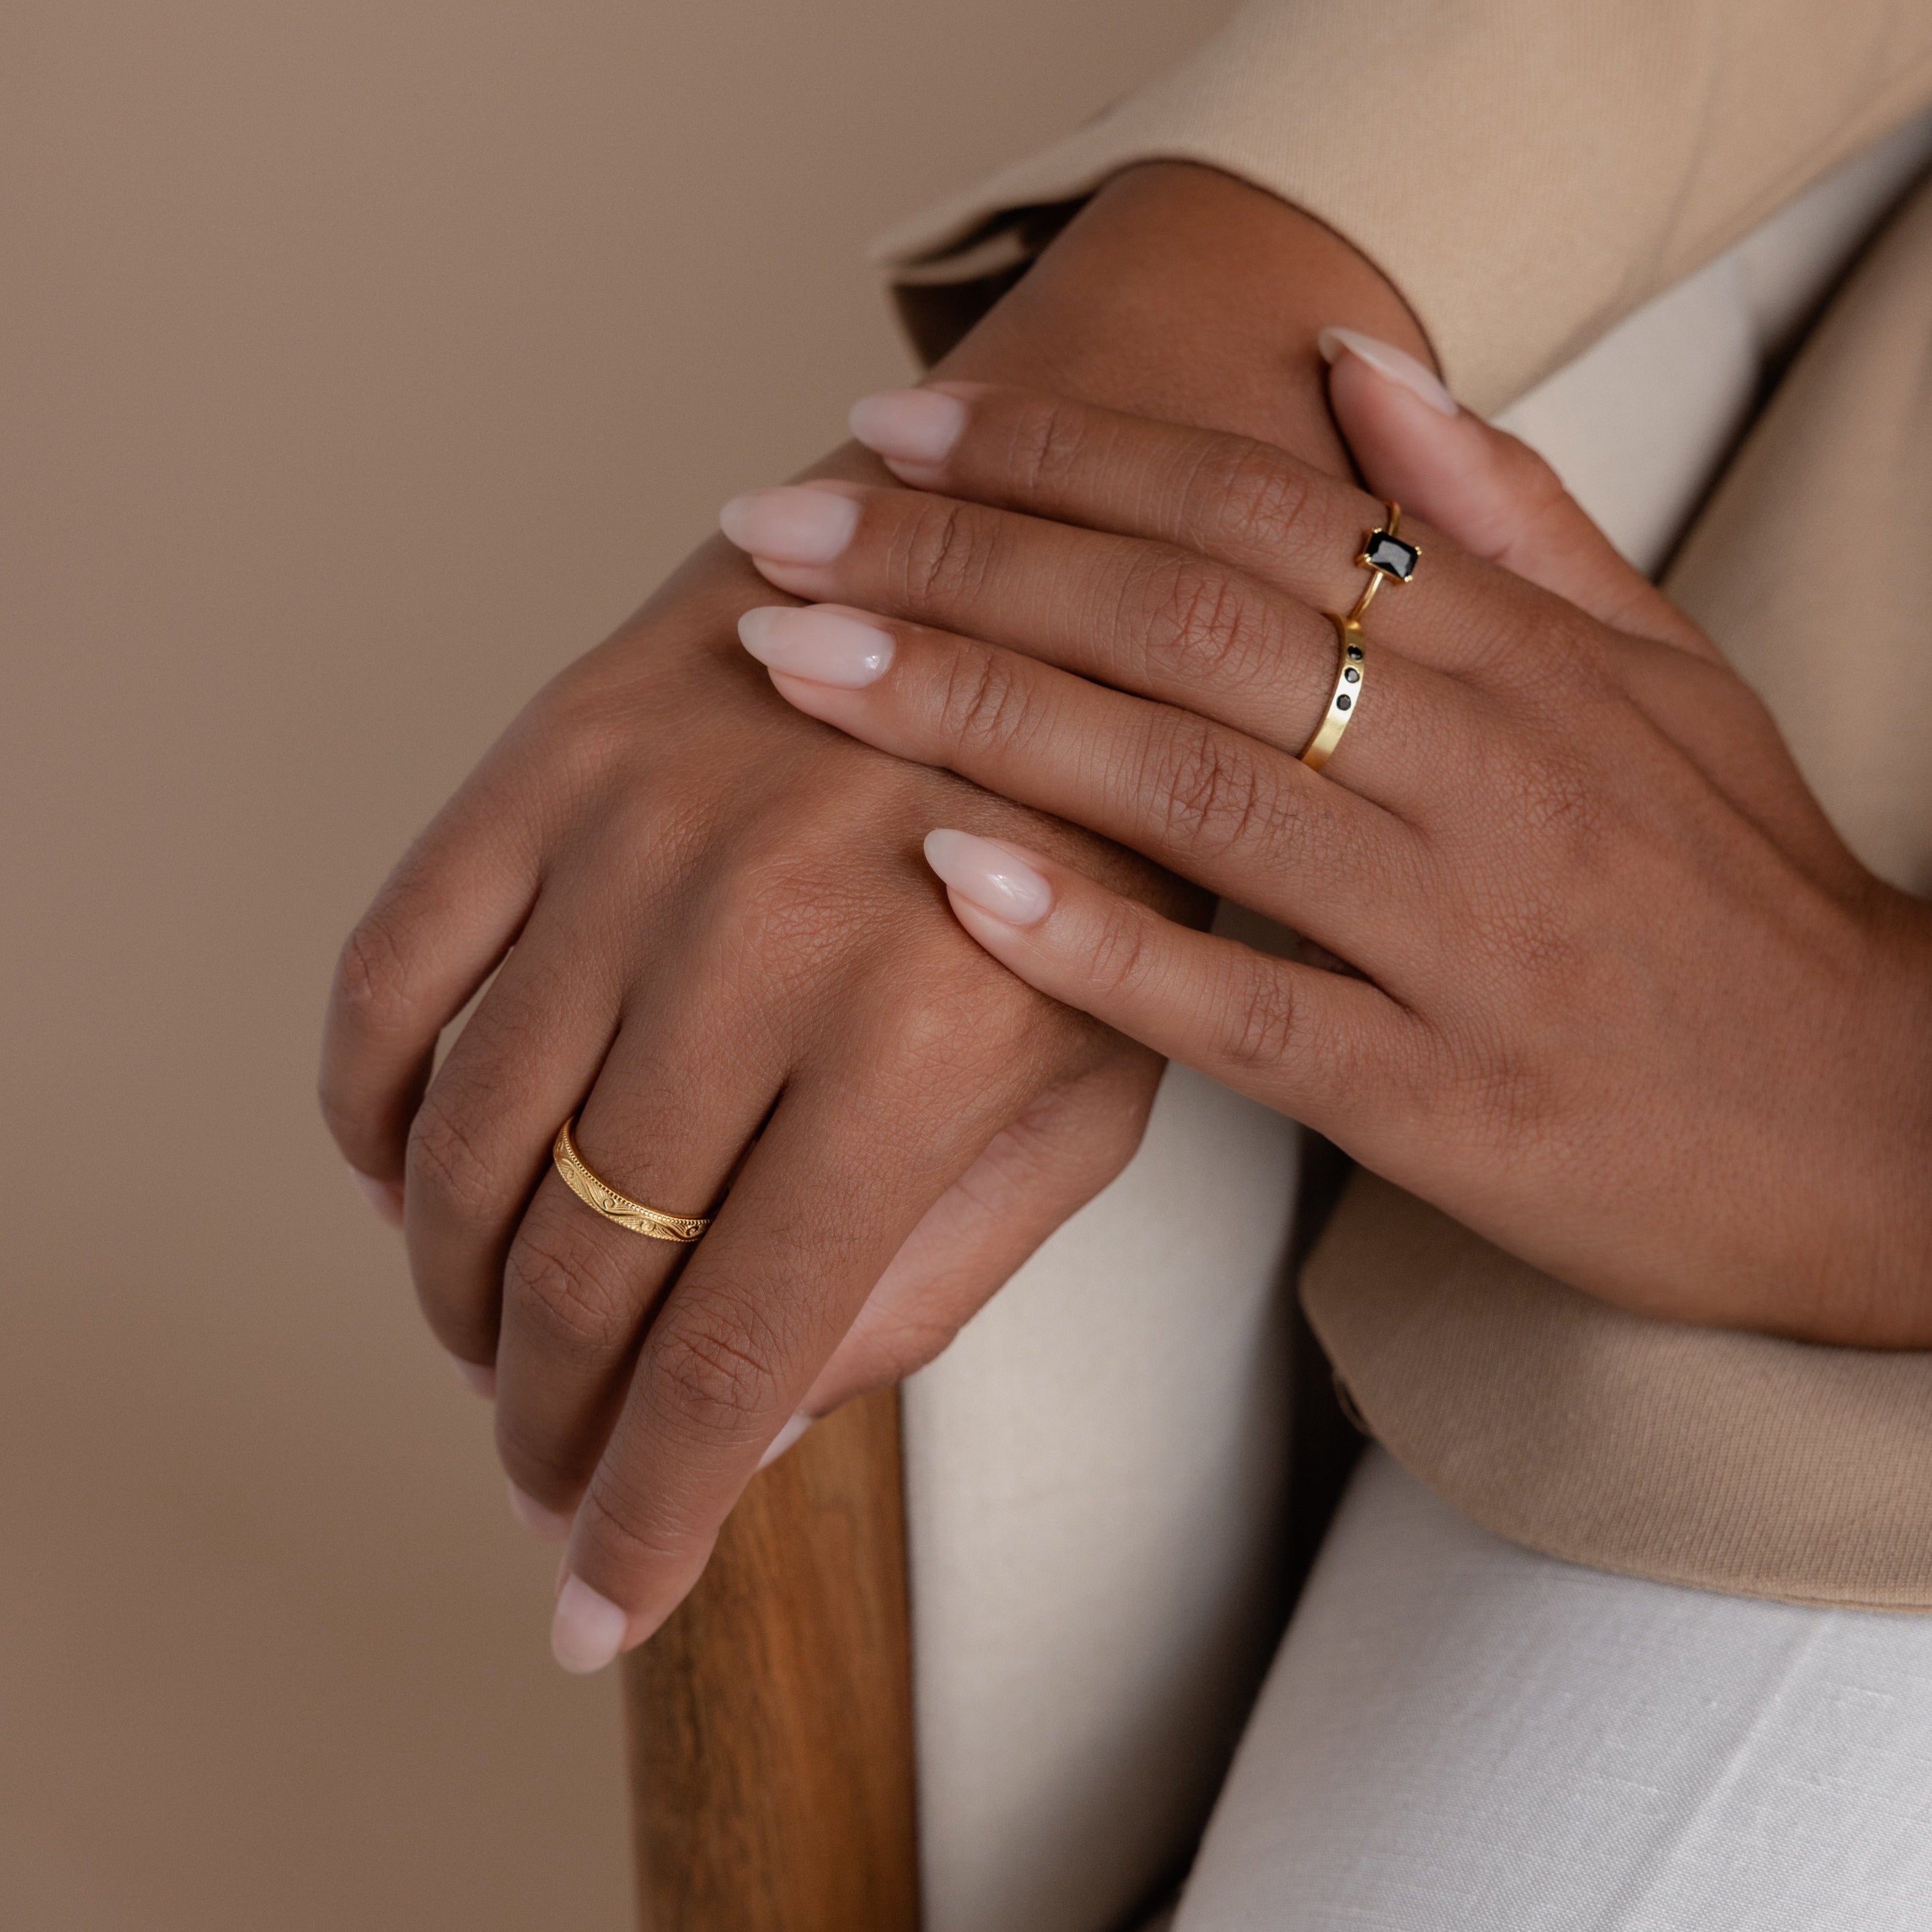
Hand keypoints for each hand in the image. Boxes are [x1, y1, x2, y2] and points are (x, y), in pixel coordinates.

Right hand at [317, 164, 1428, 1668]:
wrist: (1066, 589)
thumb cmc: (1108, 864)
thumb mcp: (1095, 1094)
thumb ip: (931, 1275)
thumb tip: (748, 1426)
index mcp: (920, 1042)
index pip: (734, 1348)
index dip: (650, 1509)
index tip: (594, 1608)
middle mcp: (756, 938)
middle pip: (583, 1266)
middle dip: (548, 1424)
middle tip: (547, 1482)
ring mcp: (634, 832)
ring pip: (465, 1139)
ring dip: (453, 1290)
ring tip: (493, 1348)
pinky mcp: (552, 752)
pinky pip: (390, 970)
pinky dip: (368, 1105)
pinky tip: (406, 1173)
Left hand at [720, 348, 1931, 1346]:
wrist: (1881, 1124)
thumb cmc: (1736, 894)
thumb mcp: (1657, 669)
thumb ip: (1505, 516)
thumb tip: (1357, 371)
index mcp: (1516, 655)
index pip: (1249, 509)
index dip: (1059, 459)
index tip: (898, 430)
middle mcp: (1479, 768)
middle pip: (1180, 623)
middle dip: (960, 561)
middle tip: (782, 528)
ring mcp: (1455, 936)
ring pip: (1191, 790)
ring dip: (980, 714)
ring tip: (802, 664)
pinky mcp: (1437, 1099)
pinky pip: (1242, 1010)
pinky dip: (1097, 942)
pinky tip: (952, 880)